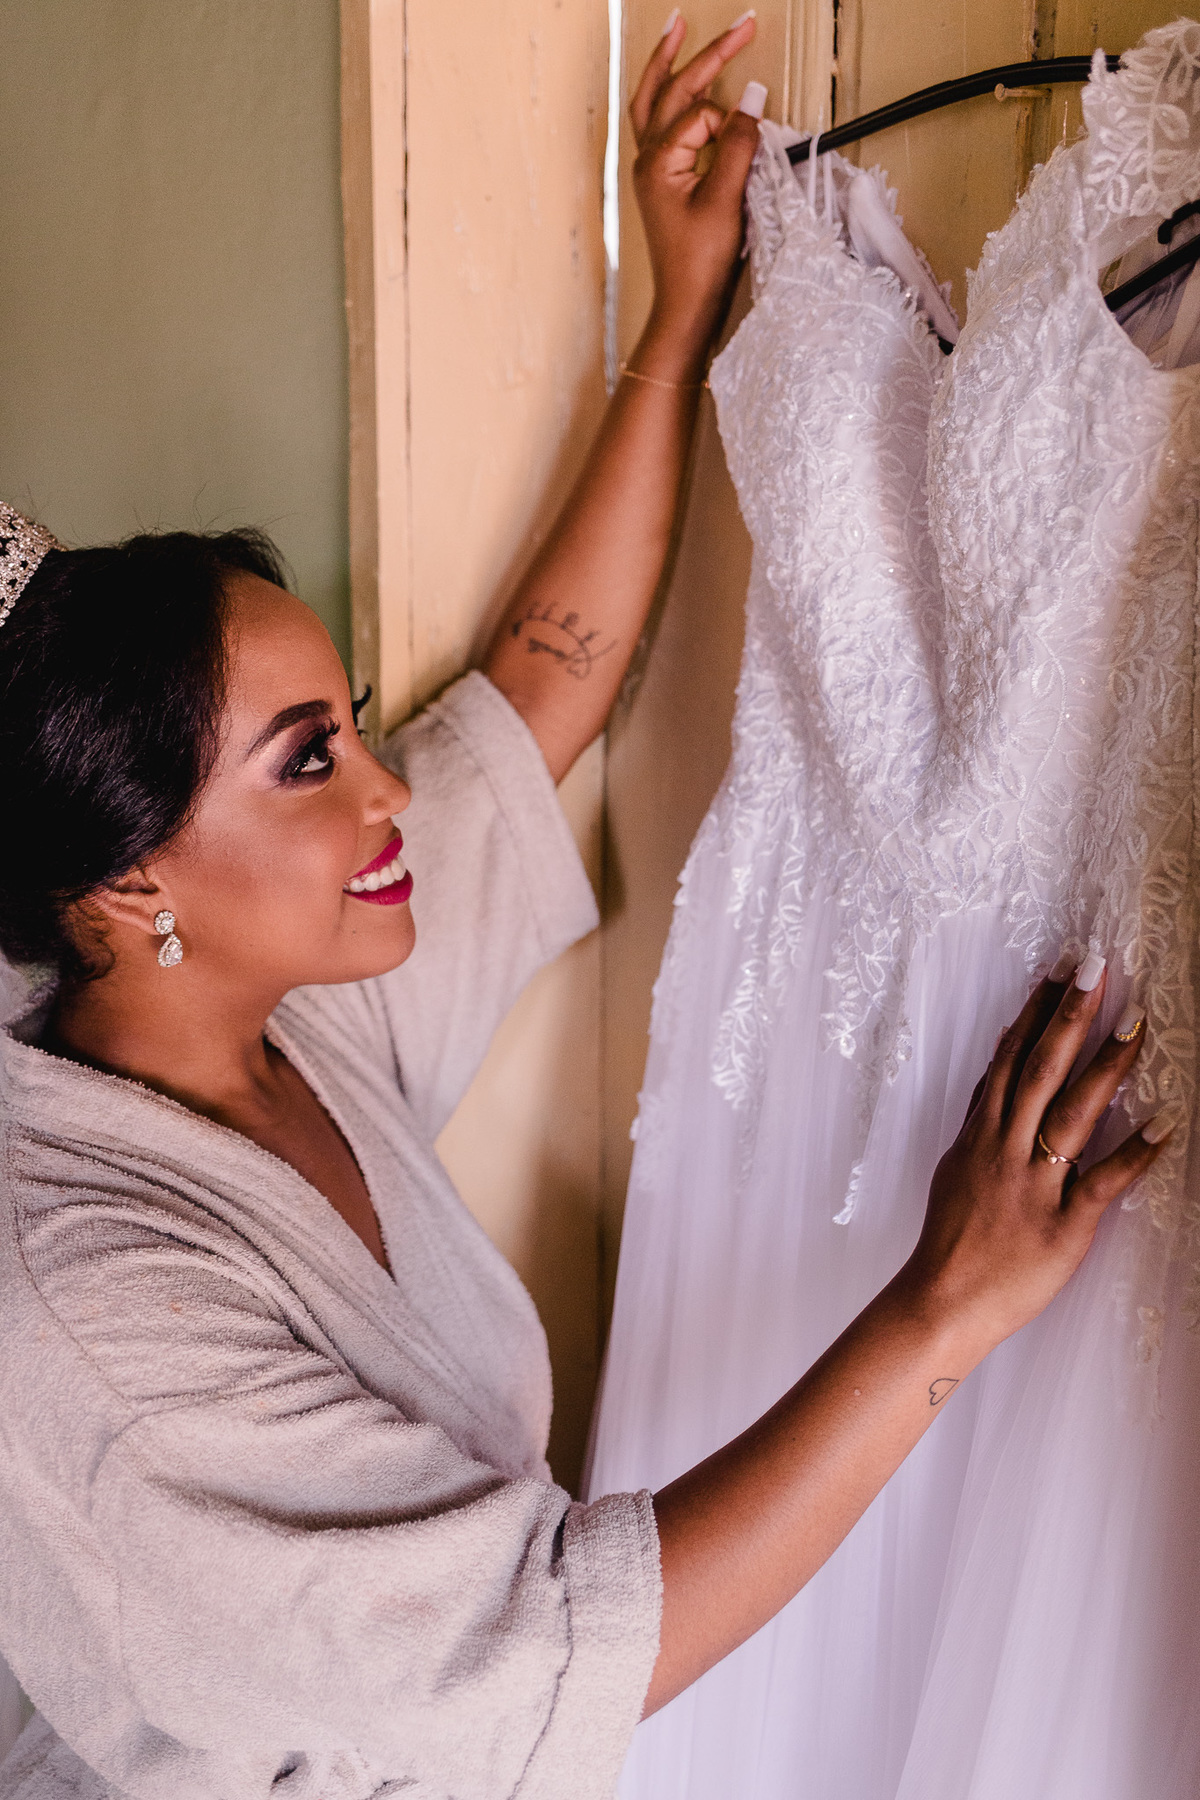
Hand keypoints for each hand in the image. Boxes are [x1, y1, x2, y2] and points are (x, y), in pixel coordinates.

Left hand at [629, 12, 760, 375]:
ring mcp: (651, 169)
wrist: (686, 307)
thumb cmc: (701, 264)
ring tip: (680, 28)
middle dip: (707, 54)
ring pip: (654, 101)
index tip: (752, 149)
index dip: (732, 124)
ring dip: (669, 63)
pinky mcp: (662, 182)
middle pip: (672, 89)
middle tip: (743, 23)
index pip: (702, 114)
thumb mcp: (725, 202)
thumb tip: (753, 96)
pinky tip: (677, 85)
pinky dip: (670, 97)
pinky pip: (660, 125)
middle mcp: (647, 159)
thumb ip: (740, 146)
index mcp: (658, 161)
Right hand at [899, 963, 1172, 1349]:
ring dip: (1105, 1066)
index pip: (1011, 1059)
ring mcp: (1035, 1185)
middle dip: (1070, 1017)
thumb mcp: (956, 1166)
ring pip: (1071, 1113)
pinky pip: (1103, 1184)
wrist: (943, 1301)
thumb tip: (999, 1070)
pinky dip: (1135, 1153)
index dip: (1036, 1013)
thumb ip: (982, 1120)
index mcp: (982, 1135)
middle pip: (1040, 1070)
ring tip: (1136, 1025)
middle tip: (1097, 969)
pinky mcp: (1063, 1225)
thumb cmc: (953, 1239)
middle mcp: (1007, 1149)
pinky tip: (1167, 1123)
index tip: (1061, 972)